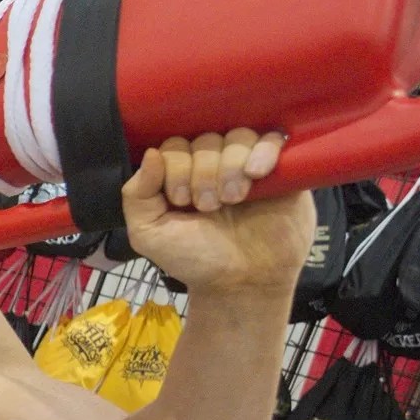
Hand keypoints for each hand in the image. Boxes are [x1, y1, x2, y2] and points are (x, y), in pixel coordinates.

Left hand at [120, 130, 312, 294]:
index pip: (174, 145)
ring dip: (229, 165)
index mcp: (182, 175)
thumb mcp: (149, 233)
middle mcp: (214, 165)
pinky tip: (255, 173)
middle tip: (209, 207)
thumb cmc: (194, 259)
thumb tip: (151, 153)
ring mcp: (247, 165)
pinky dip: (262, 150)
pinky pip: (273, 140)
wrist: (241, 283)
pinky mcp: (281, 171)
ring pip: (238, 136)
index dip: (176, 167)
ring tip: (232, 199)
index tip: (181, 201)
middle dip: (202, 172)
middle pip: (205, 139)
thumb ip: (137, 195)